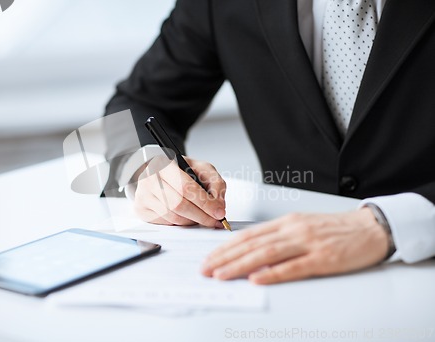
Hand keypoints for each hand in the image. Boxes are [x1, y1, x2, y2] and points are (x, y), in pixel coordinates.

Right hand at [133, 155, 226, 227]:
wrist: (160, 173)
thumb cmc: (181, 171)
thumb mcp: (202, 169)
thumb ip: (215, 183)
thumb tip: (219, 206)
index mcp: (164, 164)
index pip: (186, 187)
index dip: (205, 202)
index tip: (219, 212)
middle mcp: (150, 179)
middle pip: (179, 204)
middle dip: (201, 216)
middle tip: (214, 220)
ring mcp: (143, 195)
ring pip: (172, 217)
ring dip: (192, 221)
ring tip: (201, 217)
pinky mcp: (141, 209)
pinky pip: (165, 223)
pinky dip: (180, 223)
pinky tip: (187, 217)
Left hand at [201, 209, 388, 283]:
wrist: (371, 227)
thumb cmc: (335, 228)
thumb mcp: (302, 226)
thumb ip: (278, 237)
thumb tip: (252, 252)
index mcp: (287, 222)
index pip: (248, 235)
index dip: (225, 247)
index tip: (210, 258)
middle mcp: (293, 230)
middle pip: (252, 244)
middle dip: (225, 258)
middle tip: (207, 269)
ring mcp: (308, 243)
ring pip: (267, 254)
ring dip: (240, 265)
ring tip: (221, 274)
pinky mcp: (323, 258)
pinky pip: (294, 267)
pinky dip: (273, 274)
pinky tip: (257, 279)